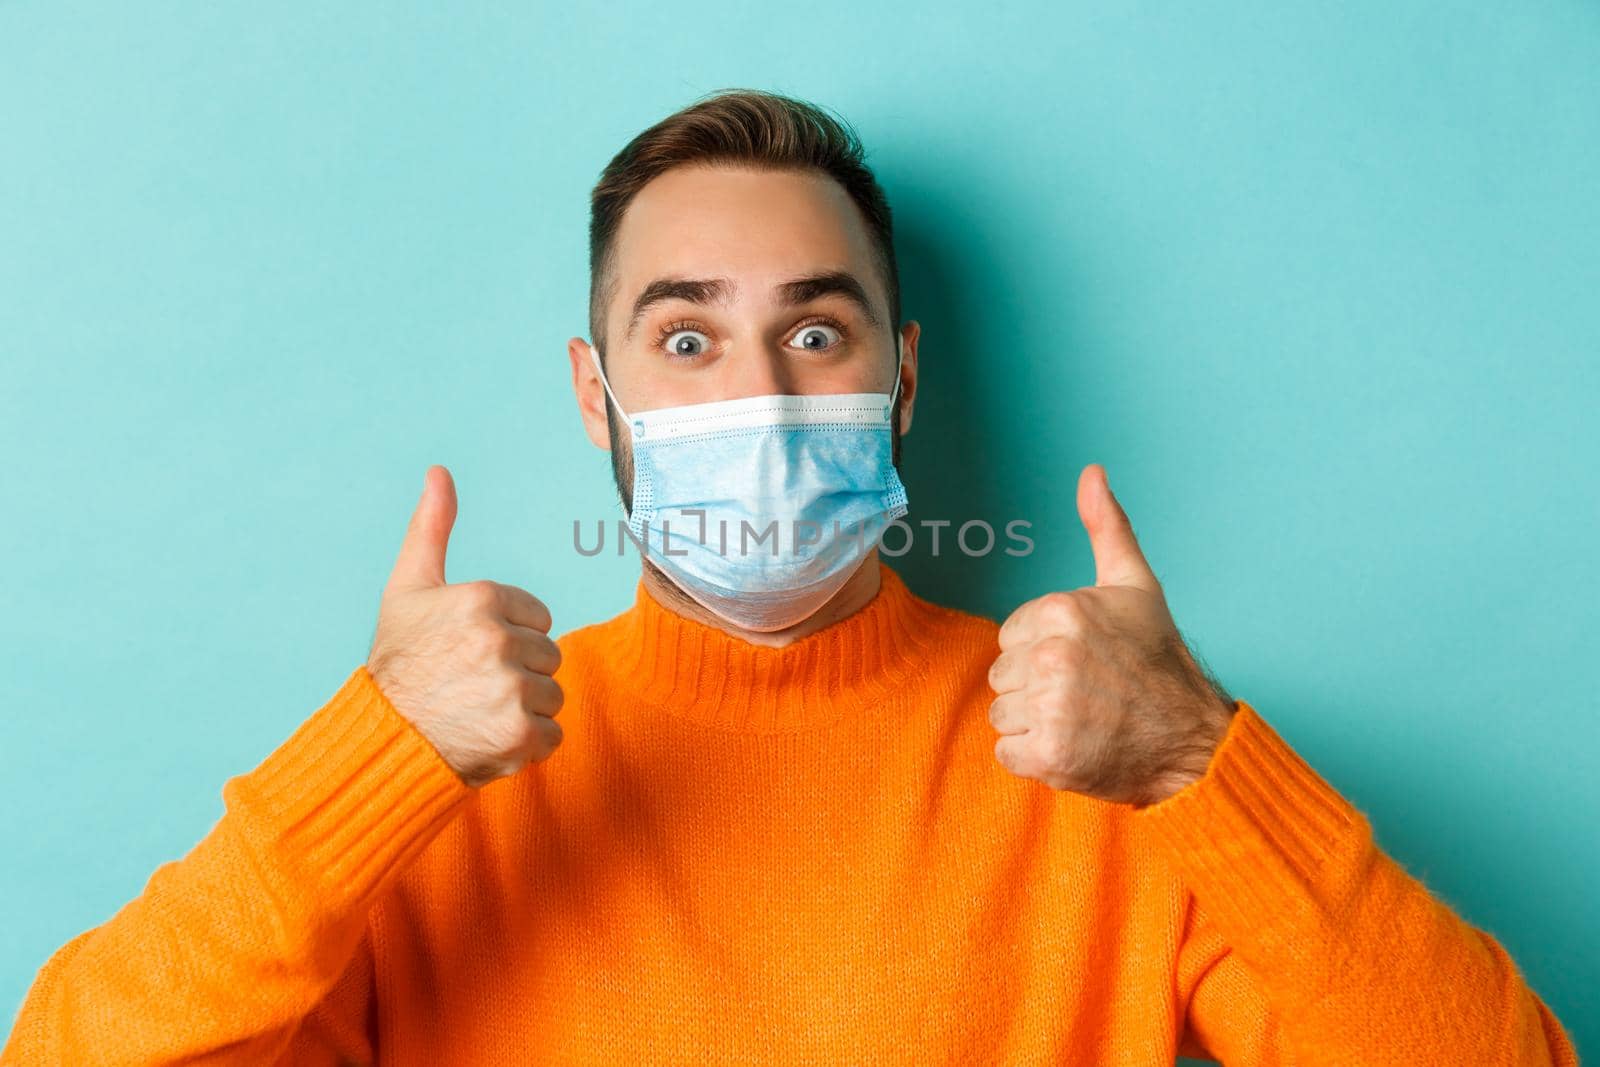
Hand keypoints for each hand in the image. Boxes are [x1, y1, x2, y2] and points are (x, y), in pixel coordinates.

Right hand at [366, 465, 564, 787]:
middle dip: (517, 672)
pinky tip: (489, 737)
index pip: (538, 618)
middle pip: (548, 655)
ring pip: (552, 694)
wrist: (381, 740)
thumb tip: (439, 472)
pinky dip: (527, 743)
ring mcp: (511, 690)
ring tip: (478, 711)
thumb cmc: (398, 661)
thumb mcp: (408, 588)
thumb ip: (431, 528)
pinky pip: (553, 734)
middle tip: (471, 684)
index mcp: (481, 599)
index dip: (508, 637)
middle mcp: (499, 641)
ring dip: (523, 708)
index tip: (470, 652)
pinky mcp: (520, 736)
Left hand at [987, 464, 1234, 807]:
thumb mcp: (1134, 586)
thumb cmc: (1158, 663)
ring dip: (1035, 725)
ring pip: (1002, 715)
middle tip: (1087, 694)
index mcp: (1063, 611)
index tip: (1085, 662)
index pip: (1010, 637)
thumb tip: (1092, 471)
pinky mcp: (1049, 755)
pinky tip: (1074, 747)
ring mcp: (1051, 707)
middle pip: (1002, 676)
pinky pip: (1007, 753)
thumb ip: (1106, 526)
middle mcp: (1054, 655)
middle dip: (1036, 688)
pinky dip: (1035, 759)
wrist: (1192, 740)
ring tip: (1082, 721)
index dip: (1043, 652)